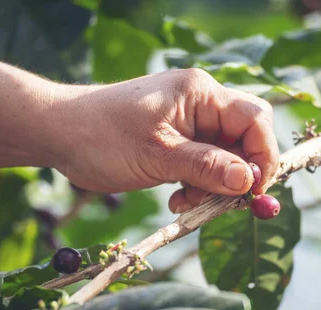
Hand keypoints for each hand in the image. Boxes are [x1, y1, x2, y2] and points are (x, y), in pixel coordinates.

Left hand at [51, 68, 278, 212]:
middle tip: (221, 203)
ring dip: (213, 185)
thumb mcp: (157, 156)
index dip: (262, 156)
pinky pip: (201, 164)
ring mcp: (187, 123)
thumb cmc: (102, 137)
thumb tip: (249, 181)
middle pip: (242, 140)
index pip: (254, 120)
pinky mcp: (175, 141)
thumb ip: (206, 167)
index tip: (254, 191)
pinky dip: (196, 185)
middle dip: (235, 175)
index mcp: (200, 94)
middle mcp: (199, 104)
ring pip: (222, 157)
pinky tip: (176, 198)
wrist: (59, 134)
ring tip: (186, 202)